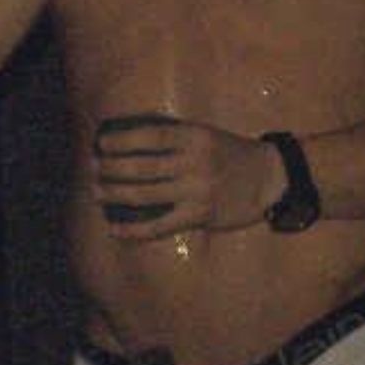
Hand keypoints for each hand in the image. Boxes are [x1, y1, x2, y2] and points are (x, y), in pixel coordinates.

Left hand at [93, 116, 284, 239]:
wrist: (272, 178)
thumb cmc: (230, 153)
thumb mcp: (205, 134)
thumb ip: (172, 136)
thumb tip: (127, 139)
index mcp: (194, 137)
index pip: (148, 137)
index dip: (120, 141)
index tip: (101, 144)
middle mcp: (194, 163)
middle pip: (140, 167)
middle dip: (109, 169)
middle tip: (92, 169)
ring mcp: (196, 191)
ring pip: (144, 195)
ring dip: (113, 194)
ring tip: (96, 193)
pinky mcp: (199, 216)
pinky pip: (158, 225)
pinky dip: (132, 230)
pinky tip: (114, 229)